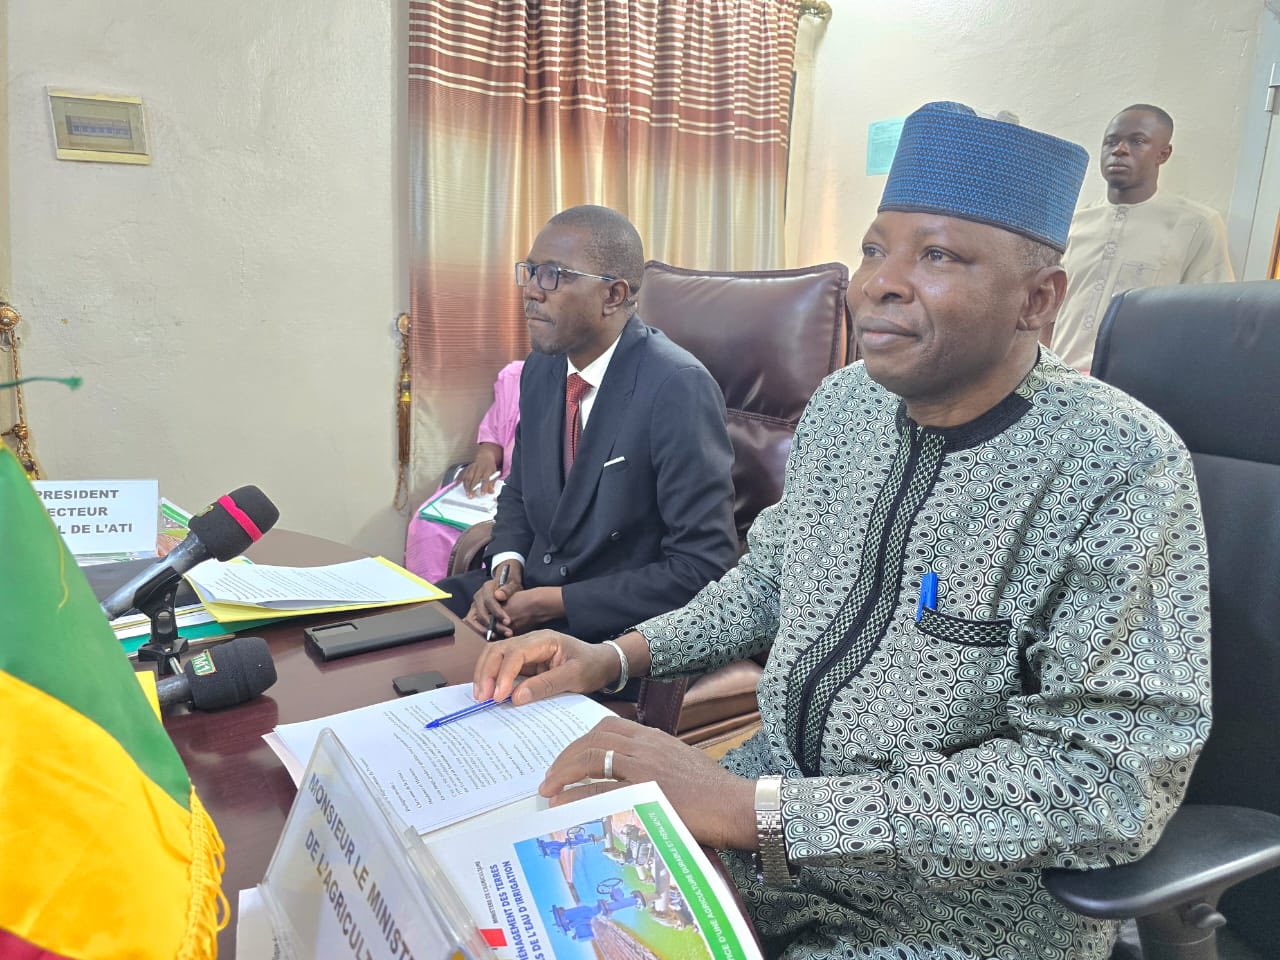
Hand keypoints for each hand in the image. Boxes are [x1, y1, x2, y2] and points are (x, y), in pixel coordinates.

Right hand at [459, 443, 501, 496]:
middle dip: (472, 488)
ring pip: (467, 477)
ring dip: (466, 486)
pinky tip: (457, 483)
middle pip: (475, 479)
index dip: (484, 487)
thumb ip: (492, 483)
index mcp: (487, 470)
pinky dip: (459, 478)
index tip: (482, 494)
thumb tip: (491, 492)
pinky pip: (462, 473)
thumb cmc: (489, 467)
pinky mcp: (467, 467)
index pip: (485, 479)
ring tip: (467, 493)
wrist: (485, 457)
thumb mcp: (494, 474)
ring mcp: (472, 468)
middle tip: (471, 496)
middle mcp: (479, 468)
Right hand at [462, 560, 523, 636]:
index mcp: (487, 588)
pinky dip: (479, 632)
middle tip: (506, 633)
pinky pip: (472, 625)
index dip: (498, 612)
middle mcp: (478, 597)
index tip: (508, 622)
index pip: (489, 601)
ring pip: (471, 621)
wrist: (506, 587)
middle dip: (492, 625)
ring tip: (497, 637)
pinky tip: (492, 637)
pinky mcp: (473, 614)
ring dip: (482, 631)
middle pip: (479, 613)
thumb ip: (507, 589)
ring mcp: (474, 606)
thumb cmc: (511, 586)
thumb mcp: (513, 584)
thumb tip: (498, 595)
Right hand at [473, 629, 620, 704]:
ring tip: (480, 696)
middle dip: (486, 672)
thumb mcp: (574, 677)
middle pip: (498, 650)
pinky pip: (502, 666)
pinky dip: (492, 677)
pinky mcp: (525, 662)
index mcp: (544, 640)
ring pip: (495, 655)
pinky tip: (488, 692)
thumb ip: (546, 685)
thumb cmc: (592, 667)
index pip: (515, 653)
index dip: (503, 674)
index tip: (498, 696)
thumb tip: (516, 696)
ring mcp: (526, 650)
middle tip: (482, 697)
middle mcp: (531, 641)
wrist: (603, 663)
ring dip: (485, 673)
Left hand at [540, 716, 756, 849]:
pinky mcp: (644, 790)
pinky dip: (576, 794)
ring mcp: (644, 767)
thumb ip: (655, 761)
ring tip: (550, 789)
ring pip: (592, 758)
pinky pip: (600, 788)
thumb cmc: (713, 791)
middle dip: (566, 756)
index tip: (569, 757)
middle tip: (551, 776)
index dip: (583, 740)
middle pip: (594, 739)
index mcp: (654, 737)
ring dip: (564, 772)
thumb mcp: (681, 763)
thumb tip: (630, 774)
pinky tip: (564, 804)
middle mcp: (646, 746)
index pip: (608, 727)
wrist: (736, 804)